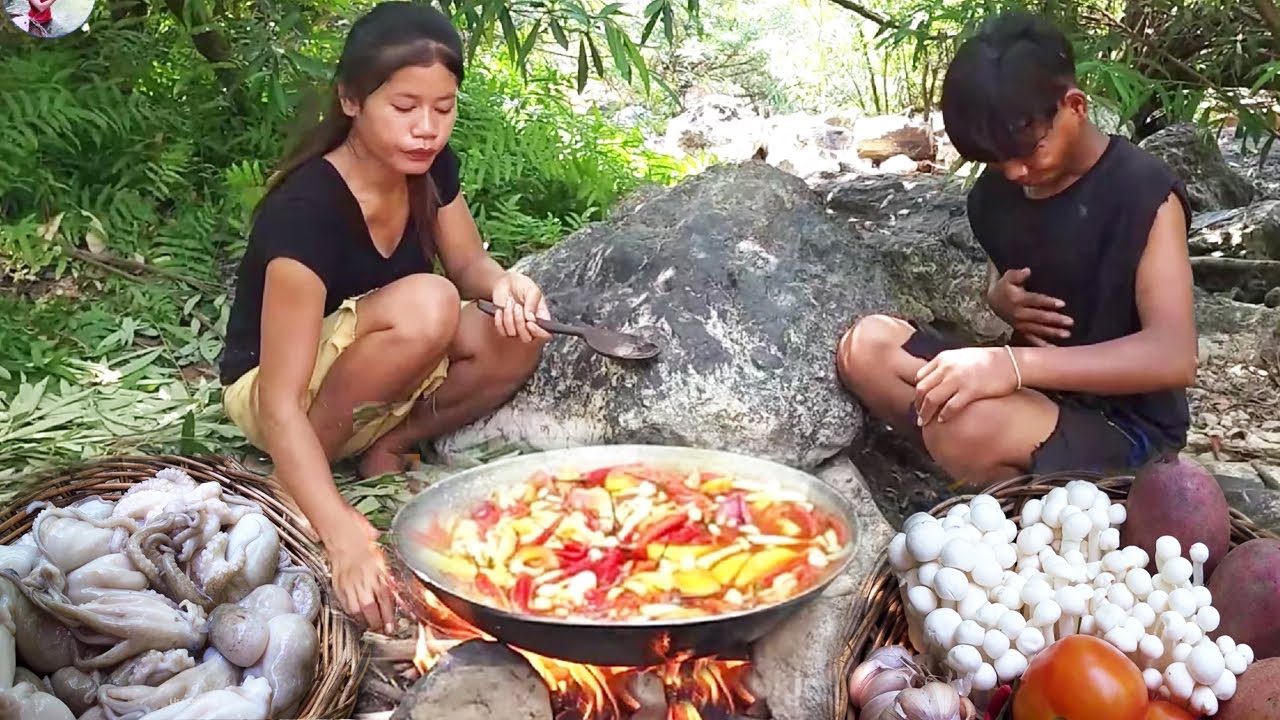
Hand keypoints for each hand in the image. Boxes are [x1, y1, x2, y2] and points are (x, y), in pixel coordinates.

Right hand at [325, 509, 396, 633]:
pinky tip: (355, 613)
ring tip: (371, 624)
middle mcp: (363, 581)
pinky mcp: (337, 584)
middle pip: (371, 611)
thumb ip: (386, 571)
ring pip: (357, 611)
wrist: (340, 529)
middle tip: (383, 629)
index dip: (390, 618)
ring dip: (365, 621)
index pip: (386, 602)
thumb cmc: (360, 535)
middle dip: (378, 623)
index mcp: (377, 572)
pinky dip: (351, 612)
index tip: (392, 627)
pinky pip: (344, 604)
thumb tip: (393, 583)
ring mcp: (348, 584)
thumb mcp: (381, 552)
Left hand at [490, 271, 551, 342]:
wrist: (505, 283)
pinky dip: (499, 320)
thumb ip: (532, 303)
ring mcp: (517, 327)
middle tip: (517, 306)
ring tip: (509, 302)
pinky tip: (500, 309)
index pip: (545, 334)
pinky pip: (502, 331)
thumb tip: (531, 319)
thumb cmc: (521, 285)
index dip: (538, 332)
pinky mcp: (504, 327)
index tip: (529, 323)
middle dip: (519, 322)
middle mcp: (531, 325)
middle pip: (527, 337)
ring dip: (509, 316)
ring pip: (513, 333)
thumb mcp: (531, 290)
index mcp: (542, 317)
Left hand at [914, 347, 1019, 425]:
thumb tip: (934, 379)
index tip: (918, 402)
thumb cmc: (987, 361)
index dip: (918, 392)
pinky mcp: (970, 390)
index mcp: (944, 358)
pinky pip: (950, 406)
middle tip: (919, 416)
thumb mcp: (962, 356)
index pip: (920, 377)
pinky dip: (943, 415)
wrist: (1010, 363)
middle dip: (918, 405)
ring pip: (932, 399)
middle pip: (922, 389)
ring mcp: (958, 379)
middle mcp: (947, 367)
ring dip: (926, 413)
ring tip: (924, 422)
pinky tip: (942, 420)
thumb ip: (946, 366)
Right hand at [987, 267, 1072, 346]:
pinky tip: (1054, 349)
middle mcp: (1019, 314)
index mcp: (1018, 300)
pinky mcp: (1021, 331)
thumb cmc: (1005, 287)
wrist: (993, 302)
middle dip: (1055, 320)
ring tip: (1067, 334)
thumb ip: (1018, 274)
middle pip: (1039, 317)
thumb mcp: (1008, 277)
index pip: (1035, 301)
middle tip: (1070, 322)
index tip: (1062, 304)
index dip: (1048, 302)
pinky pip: (1032, 340)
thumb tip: (1027, 271)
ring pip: (1037, 329)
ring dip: (1052, 332)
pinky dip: (1042, 345)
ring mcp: (1020, 324)